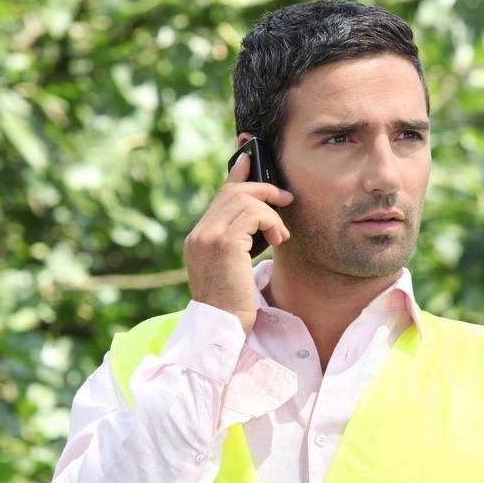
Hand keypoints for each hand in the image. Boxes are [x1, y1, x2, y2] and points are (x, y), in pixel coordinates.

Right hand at [183, 152, 293, 334]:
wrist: (224, 327)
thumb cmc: (235, 304)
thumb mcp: (234, 267)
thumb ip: (239, 241)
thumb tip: (261, 218)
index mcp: (198, 238)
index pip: (219, 195)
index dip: (236, 171)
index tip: (249, 155)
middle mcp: (199, 234)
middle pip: (233, 191)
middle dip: (263, 189)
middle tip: (285, 199)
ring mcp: (208, 236)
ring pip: (245, 199)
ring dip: (270, 212)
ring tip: (279, 233)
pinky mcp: (224, 242)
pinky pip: (253, 214)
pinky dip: (271, 222)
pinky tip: (277, 239)